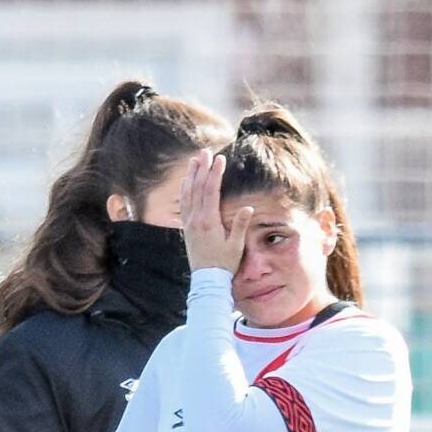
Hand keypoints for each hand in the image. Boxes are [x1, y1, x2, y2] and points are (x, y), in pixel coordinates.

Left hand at [179, 150, 252, 272]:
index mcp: (208, 221)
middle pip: (197, 187)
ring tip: (194, 160)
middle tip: (205, 151)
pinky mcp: (186, 228)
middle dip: (201, 168)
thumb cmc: (224, 263)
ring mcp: (188, 223)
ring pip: (188, 194)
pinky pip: (183, 204)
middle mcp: (195, 219)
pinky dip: (185, 190)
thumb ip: (240, 225)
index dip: (215, 173)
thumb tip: (248, 207)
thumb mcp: (236, 245)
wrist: (207, 280)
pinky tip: (186, 182)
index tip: (220, 158)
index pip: (211, 191)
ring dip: (191, 175)